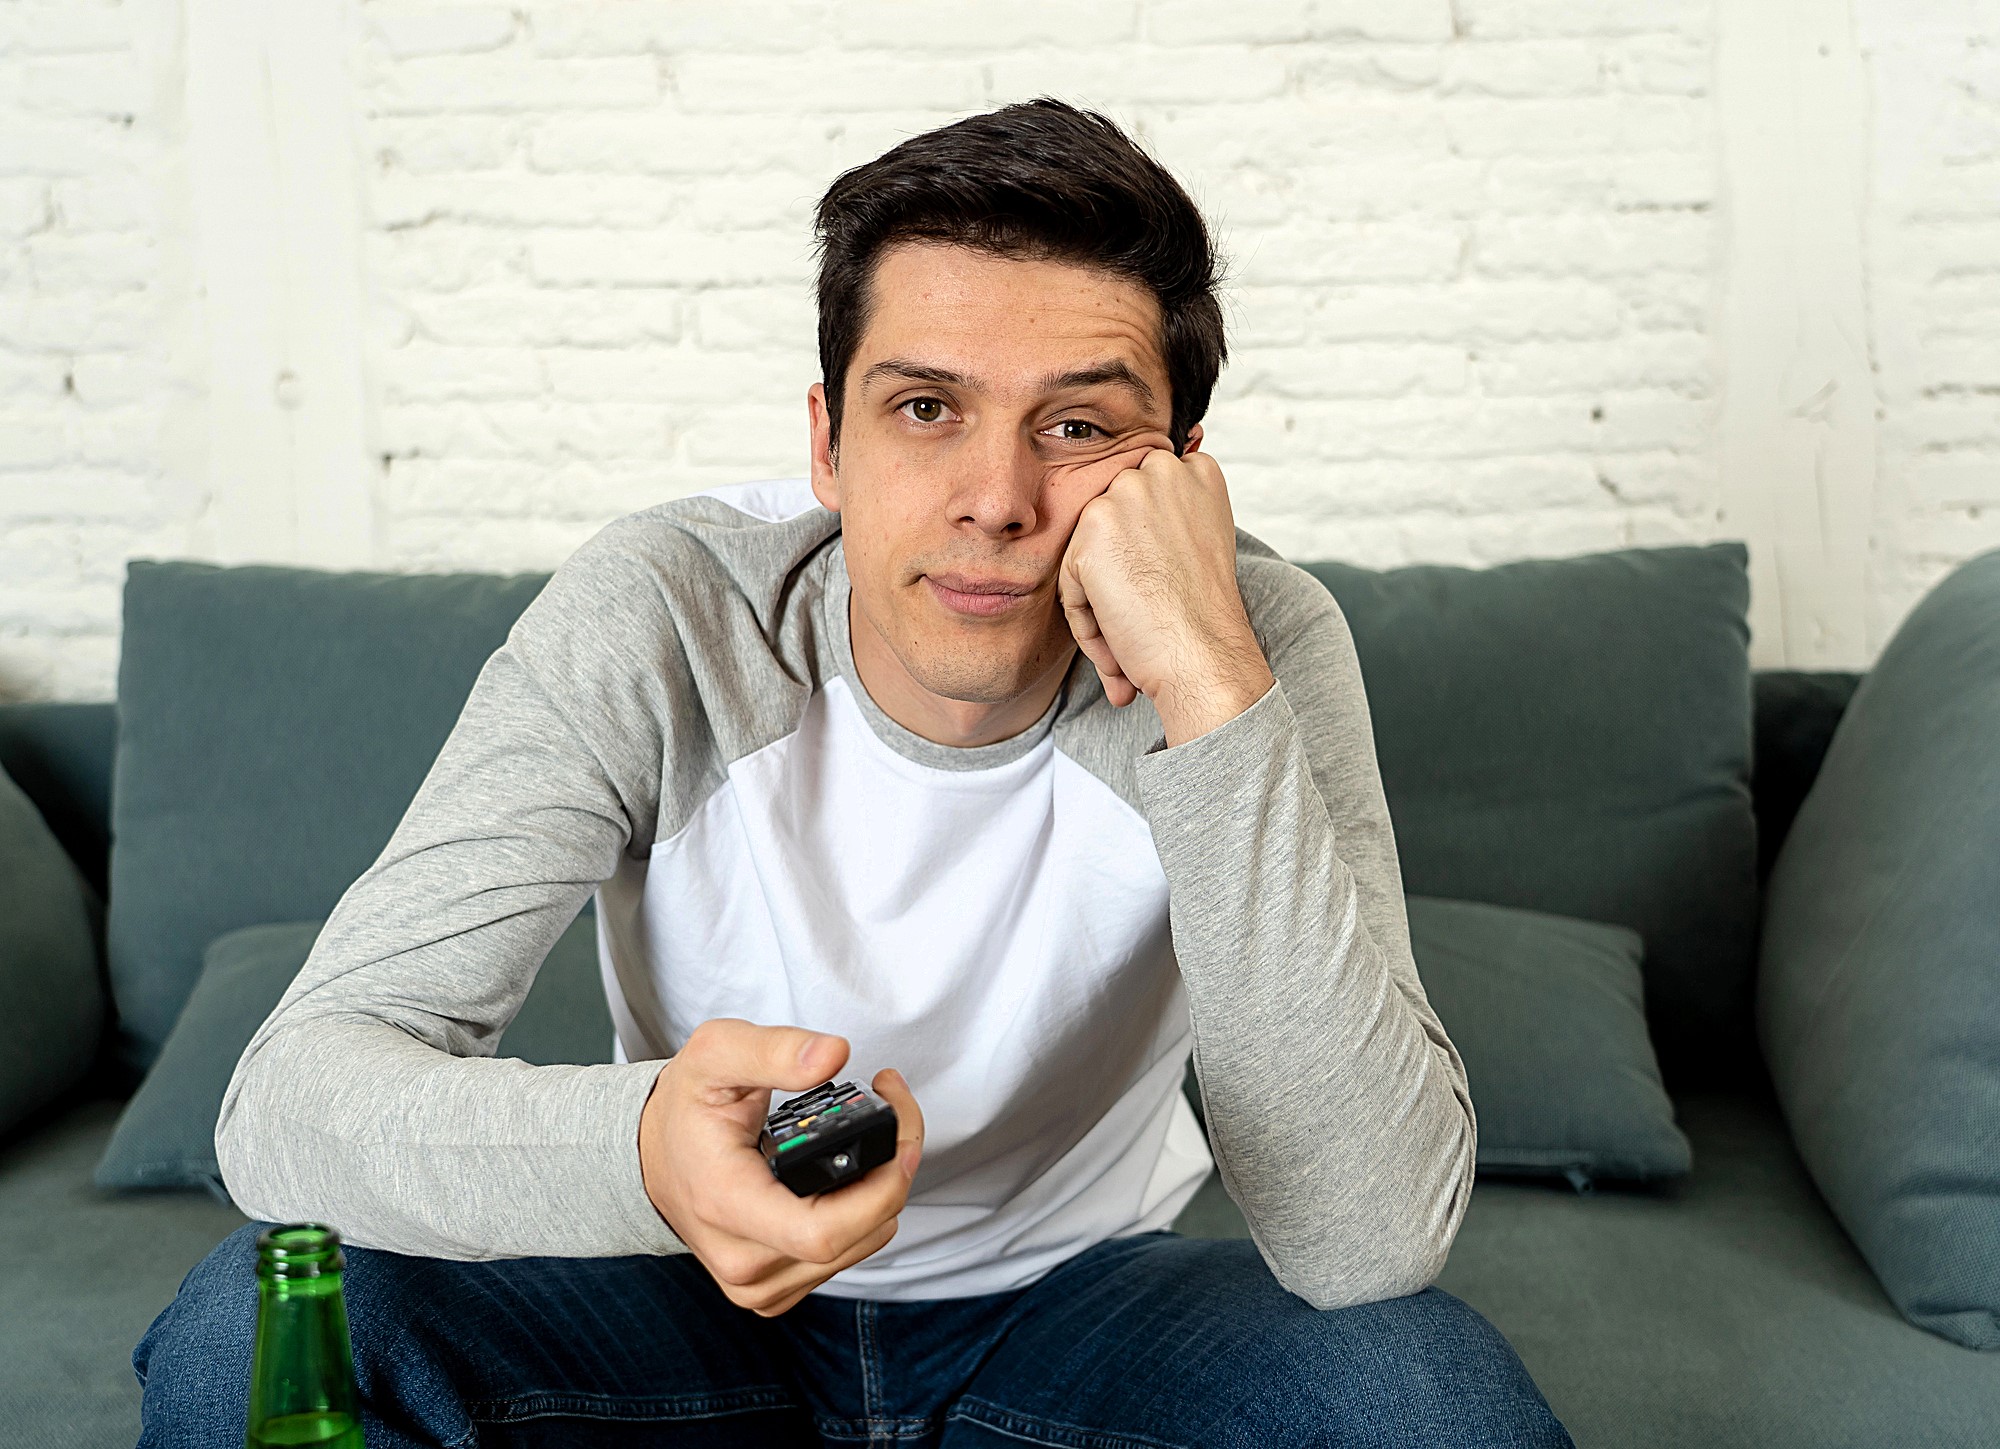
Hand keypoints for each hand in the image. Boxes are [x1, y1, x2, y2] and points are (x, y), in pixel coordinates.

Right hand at [637, 1018, 923, 1315]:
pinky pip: (845, 1257)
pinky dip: (863, 1215)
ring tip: (869, 1134)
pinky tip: (848, 1174)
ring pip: (863, 1246)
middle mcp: (743, 1261)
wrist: (653, 1156)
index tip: (896, 1127)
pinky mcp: (773, 1290)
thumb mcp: (716, 1054)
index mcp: (726, 1204)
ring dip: (884, 1190)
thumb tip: (834, 1054)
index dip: (881, 1184)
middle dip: (895, 1169)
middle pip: (859, 1236)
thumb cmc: (685, 1106)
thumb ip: (773, 1050)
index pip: (823, 1231)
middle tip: (893, 1108)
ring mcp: (758, 1284)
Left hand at [1057, 446, 1275, 745]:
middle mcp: (1162, 470)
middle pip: (1111, 521)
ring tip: (1132, 638)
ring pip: (1088, 551)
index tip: (1158, 585)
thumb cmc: (1205, 616)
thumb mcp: (1200, 542)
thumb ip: (1166, 518)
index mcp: (1196, 471)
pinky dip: (1087, 620)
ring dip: (1100, 600)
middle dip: (1119, 571)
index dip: (1143, 547)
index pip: (1142, 497)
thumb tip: (1128, 524)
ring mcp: (1126, 495)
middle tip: (1143, 616)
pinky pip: (1071, 579)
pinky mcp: (1093, 528)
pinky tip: (1119, 644)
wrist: (1205, 655)